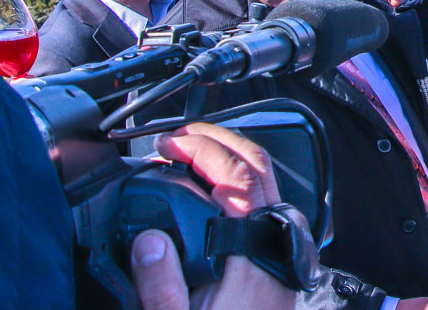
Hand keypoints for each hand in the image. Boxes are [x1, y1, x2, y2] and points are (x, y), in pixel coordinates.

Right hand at [131, 123, 295, 309]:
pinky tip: (202, 197)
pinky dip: (233, 189)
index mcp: (257, 255)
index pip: (240, 177)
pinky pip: (260, 209)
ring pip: (264, 186)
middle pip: (259, 169)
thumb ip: (160, 286)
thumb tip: (149, 239)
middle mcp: (275, 246)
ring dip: (227, 163)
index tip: (167, 146)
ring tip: (184, 160)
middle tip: (176, 140)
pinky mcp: (273, 265)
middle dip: (217, 143)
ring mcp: (278, 252)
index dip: (203, 150)